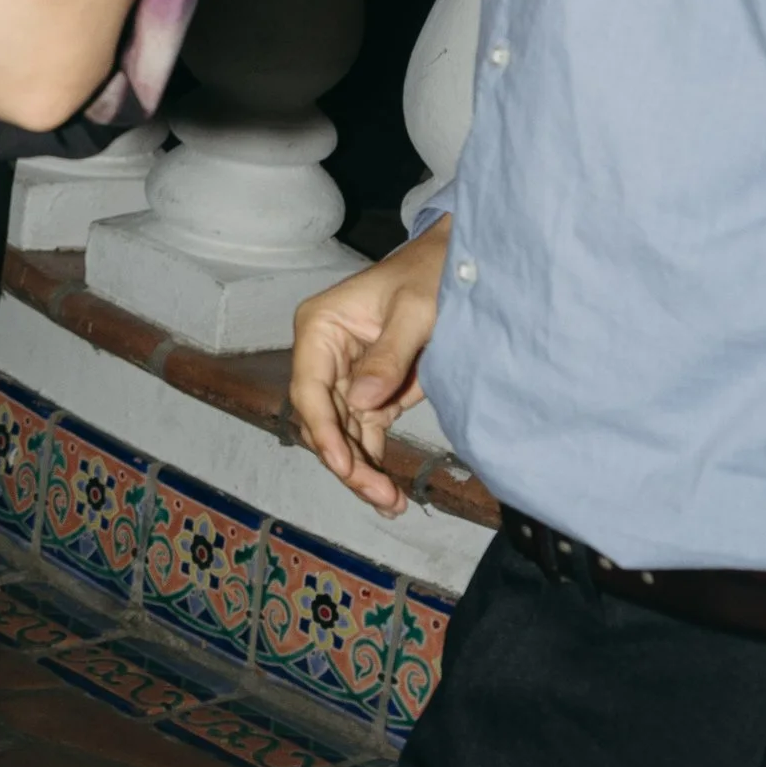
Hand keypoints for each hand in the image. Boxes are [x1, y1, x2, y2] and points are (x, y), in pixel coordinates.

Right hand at [290, 223, 447, 512]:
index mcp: (320, 327)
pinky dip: (373, 462)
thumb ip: (389, 355)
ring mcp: (345, 376)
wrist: (456, 263)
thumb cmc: (431, 274)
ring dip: (361, 471)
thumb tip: (363, 403)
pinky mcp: (371, 392)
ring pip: (340, 435)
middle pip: (322, 420)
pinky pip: (363, 434)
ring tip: (392, 503)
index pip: (309, 389)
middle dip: (346, 462)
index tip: (345, 466)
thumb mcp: (415, 310)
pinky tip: (390, 494)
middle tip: (383, 496)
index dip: (323, 431)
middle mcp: (323, 355)